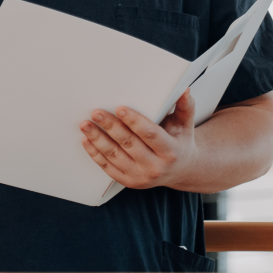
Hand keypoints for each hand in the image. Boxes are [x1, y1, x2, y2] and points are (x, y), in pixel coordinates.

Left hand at [80, 90, 196, 189]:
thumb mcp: (186, 125)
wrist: (180, 171)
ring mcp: (141, 177)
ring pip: (114, 156)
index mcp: (170, 151)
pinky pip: (108, 167)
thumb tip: (184, 90)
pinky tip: (87, 141)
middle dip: (110, 127)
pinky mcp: (129, 182)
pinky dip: (95, 154)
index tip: (120, 108)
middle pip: (129, 144)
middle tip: (96, 113)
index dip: (134, 121)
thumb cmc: (180, 143)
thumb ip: (185, 107)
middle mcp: (156, 167)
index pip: (150, 134)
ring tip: (86, 125)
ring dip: (98, 139)